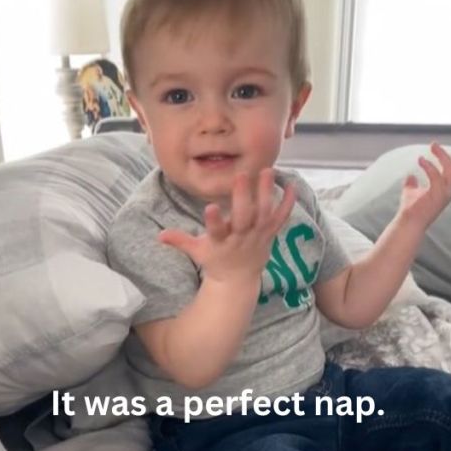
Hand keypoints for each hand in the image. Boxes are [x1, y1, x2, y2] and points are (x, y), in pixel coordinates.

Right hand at [158, 169, 294, 284]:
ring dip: (266, 192)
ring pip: (264, 213)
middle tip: (242, 175)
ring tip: (268, 171)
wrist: (238, 280)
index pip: (216, 232)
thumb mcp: (196, 252)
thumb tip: (158, 235)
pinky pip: (281, 218)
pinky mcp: (269, 234)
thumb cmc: (215, 261)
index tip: (210, 207)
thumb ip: (179, 240)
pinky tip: (292, 185)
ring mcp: (257, 236)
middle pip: (244, 218)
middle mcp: (240, 238)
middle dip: (243, 197)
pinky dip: (287, 203)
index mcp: (220, 242)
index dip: (214, 221)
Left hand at [398, 139, 450, 227]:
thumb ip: (413, 183)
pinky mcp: (436, 196)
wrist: (408, 223)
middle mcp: (450, 190)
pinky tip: (421, 159)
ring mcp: (444, 193)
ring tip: (433, 145)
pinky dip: (430, 167)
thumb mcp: (411, 192)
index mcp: (447, 187)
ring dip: (443, 157)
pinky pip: (437, 178)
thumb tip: (410, 175)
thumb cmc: (411, 209)